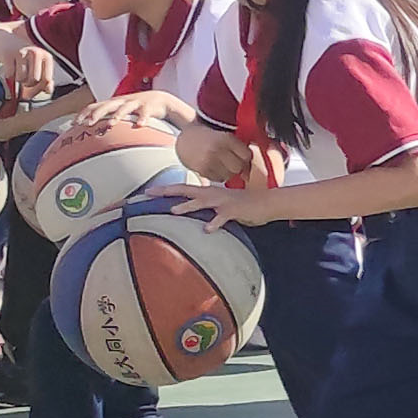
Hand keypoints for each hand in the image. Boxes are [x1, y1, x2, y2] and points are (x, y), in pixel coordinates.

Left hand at [65, 90, 196, 145]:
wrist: (162, 100)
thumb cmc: (138, 109)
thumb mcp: (121, 112)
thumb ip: (108, 121)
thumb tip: (92, 139)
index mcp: (113, 103)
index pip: (94, 106)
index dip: (83, 114)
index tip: (74, 124)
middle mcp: (122, 102)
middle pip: (107, 106)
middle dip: (96, 114)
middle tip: (88, 124)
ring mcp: (136, 103)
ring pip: (124, 108)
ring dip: (117, 116)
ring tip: (111, 124)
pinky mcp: (150, 106)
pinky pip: (146, 113)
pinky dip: (143, 118)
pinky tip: (140, 125)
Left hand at [155, 177, 279, 229]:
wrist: (268, 203)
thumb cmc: (245, 205)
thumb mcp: (223, 204)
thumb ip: (208, 207)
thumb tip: (194, 212)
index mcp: (209, 192)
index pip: (184, 188)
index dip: (166, 189)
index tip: (149, 191)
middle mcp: (213, 194)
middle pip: (186, 190)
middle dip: (167, 191)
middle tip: (149, 192)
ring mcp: (223, 201)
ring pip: (202, 202)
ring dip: (187, 206)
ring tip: (173, 210)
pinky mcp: (234, 210)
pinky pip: (222, 217)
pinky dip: (214, 223)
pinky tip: (207, 229)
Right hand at [174, 121, 242, 181]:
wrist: (186, 136)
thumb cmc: (210, 137)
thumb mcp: (226, 137)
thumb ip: (240, 151)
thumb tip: (247, 176)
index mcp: (226, 138)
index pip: (246, 155)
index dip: (247, 159)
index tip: (243, 159)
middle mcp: (217, 149)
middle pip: (238, 168)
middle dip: (237, 167)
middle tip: (231, 162)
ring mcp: (208, 160)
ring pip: (228, 176)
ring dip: (227, 172)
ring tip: (221, 164)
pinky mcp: (201, 169)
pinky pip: (217, 179)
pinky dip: (218, 175)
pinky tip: (213, 167)